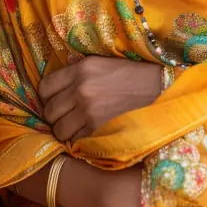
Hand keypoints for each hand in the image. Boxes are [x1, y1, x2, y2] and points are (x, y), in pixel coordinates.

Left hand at [38, 56, 161, 142]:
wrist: (162, 91)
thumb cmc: (134, 77)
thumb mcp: (103, 64)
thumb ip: (78, 73)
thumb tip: (57, 87)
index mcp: (81, 68)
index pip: (45, 88)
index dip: (47, 98)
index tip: (55, 102)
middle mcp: (81, 88)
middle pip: (49, 112)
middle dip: (56, 118)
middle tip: (68, 118)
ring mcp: (89, 111)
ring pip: (59, 131)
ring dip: (67, 133)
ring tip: (79, 129)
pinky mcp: (98, 130)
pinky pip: (75, 142)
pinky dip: (80, 142)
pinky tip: (91, 135)